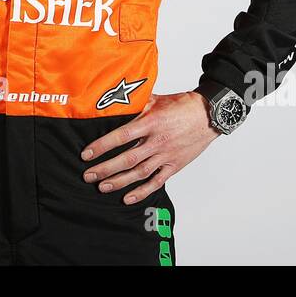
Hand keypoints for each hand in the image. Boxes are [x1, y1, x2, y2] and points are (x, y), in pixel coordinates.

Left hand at [80, 91, 218, 203]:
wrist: (208, 115)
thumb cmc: (182, 105)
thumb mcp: (156, 99)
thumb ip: (135, 103)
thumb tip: (113, 101)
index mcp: (151, 122)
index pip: (121, 136)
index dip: (102, 146)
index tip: (86, 154)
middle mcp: (158, 141)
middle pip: (127, 159)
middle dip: (105, 169)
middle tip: (88, 175)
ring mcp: (166, 155)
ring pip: (140, 173)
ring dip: (119, 182)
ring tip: (102, 186)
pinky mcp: (175, 166)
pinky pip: (157, 182)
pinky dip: (142, 192)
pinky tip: (128, 197)